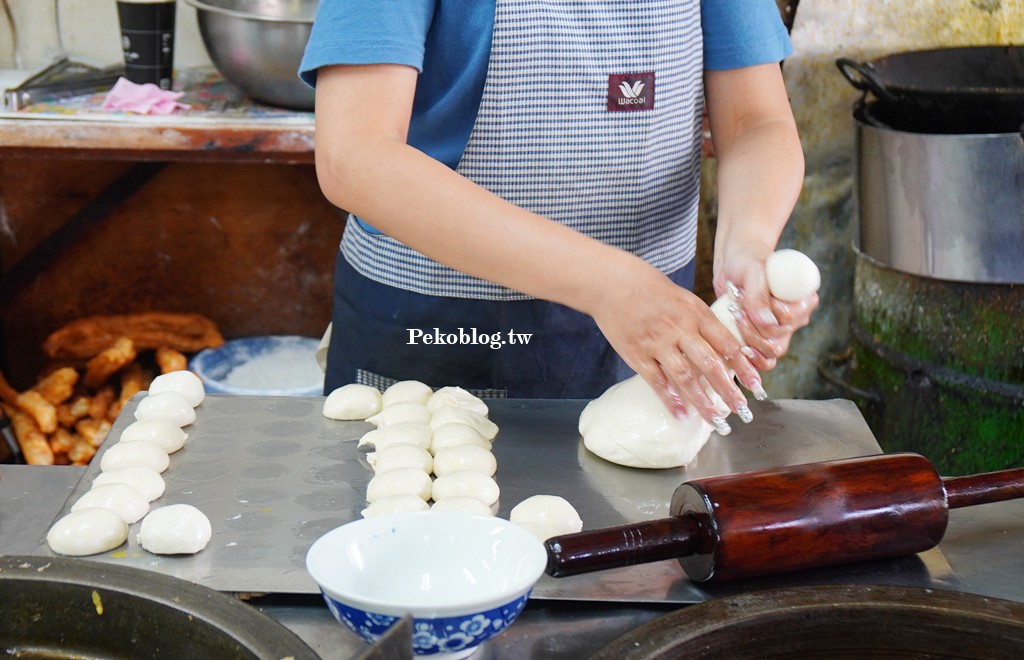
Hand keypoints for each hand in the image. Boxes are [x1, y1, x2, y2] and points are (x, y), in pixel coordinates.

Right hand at [590, 264, 765, 432]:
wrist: (612, 283)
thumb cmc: (651, 289)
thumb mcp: (685, 299)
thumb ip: (703, 323)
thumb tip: (724, 349)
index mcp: (697, 314)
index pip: (728, 345)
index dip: (744, 368)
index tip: (757, 386)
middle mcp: (680, 329)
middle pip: (711, 365)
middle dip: (729, 391)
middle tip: (742, 411)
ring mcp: (658, 342)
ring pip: (685, 377)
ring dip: (702, 401)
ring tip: (715, 420)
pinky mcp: (637, 353)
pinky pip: (656, 380)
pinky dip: (669, 399)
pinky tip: (681, 413)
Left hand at [714, 248, 818, 370]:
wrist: (734, 264)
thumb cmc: (748, 261)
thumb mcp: (753, 271)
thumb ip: (758, 295)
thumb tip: (766, 323)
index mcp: (803, 298)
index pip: (788, 318)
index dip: (765, 312)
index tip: (746, 297)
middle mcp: (797, 317)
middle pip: (778, 340)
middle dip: (751, 328)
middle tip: (736, 309)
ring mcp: (782, 331)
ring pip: (771, 352)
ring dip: (748, 340)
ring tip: (736, 319)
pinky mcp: (765, 338)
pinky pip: (765, 360)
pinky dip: (751, 358)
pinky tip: (739, 346)